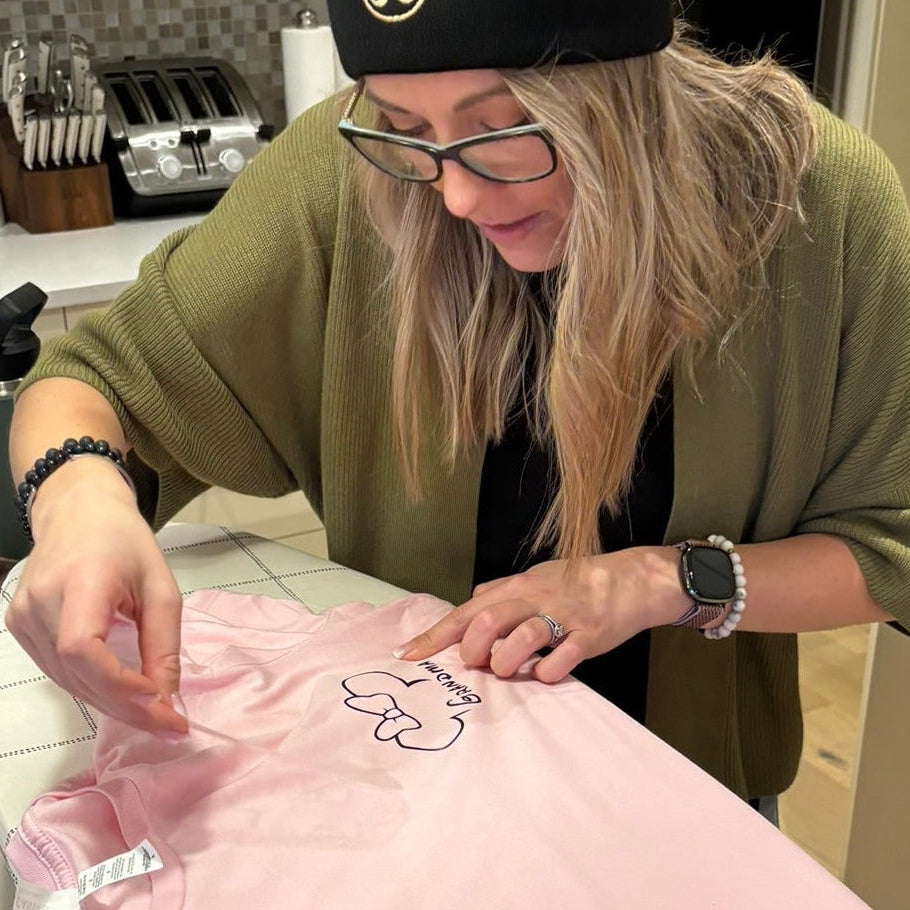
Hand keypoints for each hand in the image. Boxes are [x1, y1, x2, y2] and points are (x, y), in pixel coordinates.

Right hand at [4, 461, 187, 733]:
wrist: (78, 511)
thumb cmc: (125, 542)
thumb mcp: (160, 586)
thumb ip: (163, 643)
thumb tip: (166, 699)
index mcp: (79, 581)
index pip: (82, 648)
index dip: (118, 683)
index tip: (159, 701)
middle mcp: (40, 603)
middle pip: (78, 674)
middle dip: (127, 707)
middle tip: (171, 725)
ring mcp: (23, 617)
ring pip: (68, 681)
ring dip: (112, 704)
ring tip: (154, 715)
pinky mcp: (20, 627)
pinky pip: (58, 671)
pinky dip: (92, 688)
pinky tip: (122, 694)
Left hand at [395, 547, 686, 681]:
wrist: (632, 579)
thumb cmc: (578, 581)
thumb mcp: (536, 578)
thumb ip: (502, 592)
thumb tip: (470, 603)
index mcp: (518, 587)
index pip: (467, 610)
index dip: (437, 634)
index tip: (409, 655)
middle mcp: (536, 597)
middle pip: (488, 618)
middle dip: (472, 648)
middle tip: (475, 663)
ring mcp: (564, 615)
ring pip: (523, 635)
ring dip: (506, 660)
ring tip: (506, 670)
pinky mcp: (590, 634)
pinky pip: (564, 656)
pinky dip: (548, 671)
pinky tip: (545, 674)